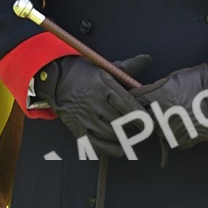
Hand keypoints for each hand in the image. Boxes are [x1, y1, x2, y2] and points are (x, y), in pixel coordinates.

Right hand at [36, 55, 150, 157]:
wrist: (58, 80)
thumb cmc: (87, 74)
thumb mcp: (105, 67)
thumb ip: (128, 67)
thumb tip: (148, 59)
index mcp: (102, 84)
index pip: (126, 104)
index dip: (141, 116)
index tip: (150, 121)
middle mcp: (93, 101)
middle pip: (120, 121)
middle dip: (133, 127)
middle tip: (141, 128)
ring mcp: (84, 116)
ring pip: (110, 134)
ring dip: (123, 137)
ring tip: (130, 133)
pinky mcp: (77, 129)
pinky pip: (97, 145)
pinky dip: (111, 149)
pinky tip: (120, 147)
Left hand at [134, 53, 207, 150]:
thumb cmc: (195, 81)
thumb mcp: (170, 79)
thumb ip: (152, 90)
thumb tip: (139, 95)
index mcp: (156, 99)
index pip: (134, 102)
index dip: (132, 101)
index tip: (131, 102)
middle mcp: (162, 116)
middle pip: (144, 120)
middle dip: (145, 115)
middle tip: (155, 110)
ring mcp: (173, 130)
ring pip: (157, 131)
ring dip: (160, 125)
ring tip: (173, 115)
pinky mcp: (183, 141)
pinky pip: (172, 140)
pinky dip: (174, 134)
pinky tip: (182, 123)